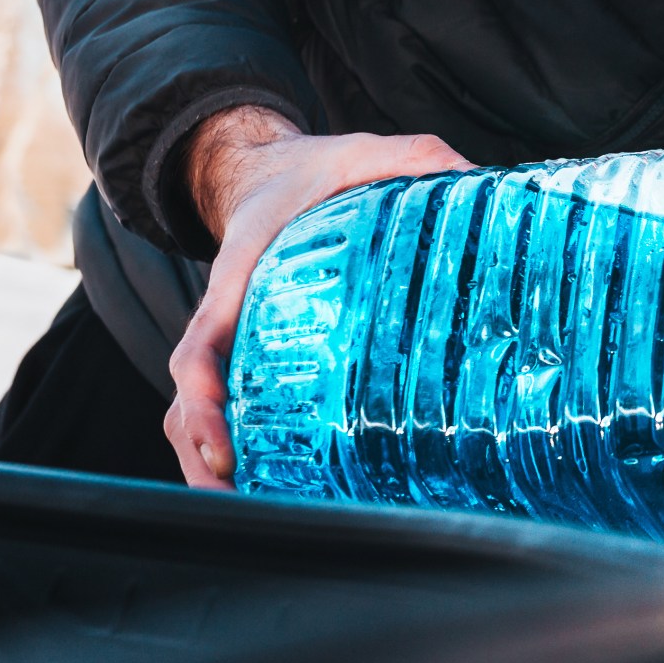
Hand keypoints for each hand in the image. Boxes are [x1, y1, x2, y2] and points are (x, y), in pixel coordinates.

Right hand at [163, 105, 471, 488]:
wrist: (263, 171)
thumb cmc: (310, 171)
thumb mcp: (359, 151)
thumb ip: (413, 156)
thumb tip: (474, 175)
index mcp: (239, 273)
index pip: (202, 341)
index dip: (202, 394)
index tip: (217, 439)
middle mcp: (223, 316)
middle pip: (188, 398)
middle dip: (199, 451)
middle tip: (231, 494)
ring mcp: (230, 342)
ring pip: (193, 413)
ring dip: (206, 465)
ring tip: (246, 512)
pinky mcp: (246, 357)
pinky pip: (226, 409)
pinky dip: (232, 452)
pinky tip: (267, 491)